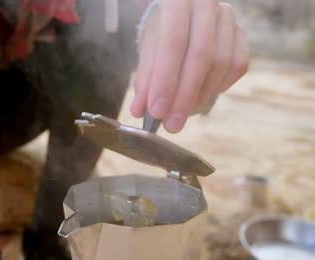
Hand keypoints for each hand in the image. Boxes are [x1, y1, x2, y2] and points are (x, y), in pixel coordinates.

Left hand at [131, 0, 248, 132]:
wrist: (183, 15)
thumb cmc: (161, 32)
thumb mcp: (147, 49)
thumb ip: (145, 78)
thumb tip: (140, 110)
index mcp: (178, 1)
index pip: (173, 43)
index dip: (165, 80)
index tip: (156, 111)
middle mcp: (206, 5)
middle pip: (200, 56)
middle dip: (183, 96)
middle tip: (171, 124)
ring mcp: (227, 18)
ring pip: (221, 64)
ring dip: (199, 96)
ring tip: (181, 113)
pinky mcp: (241, 34)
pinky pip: (236, 67)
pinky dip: (217, 87)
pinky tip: (200, 96)